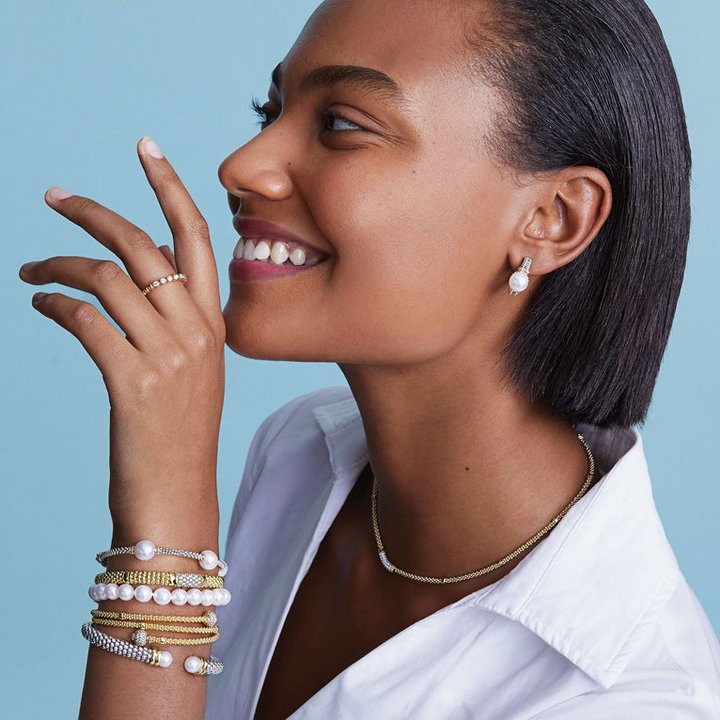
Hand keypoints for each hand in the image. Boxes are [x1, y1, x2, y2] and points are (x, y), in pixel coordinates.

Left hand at [19, 137, 225, 541]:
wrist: (178, 497)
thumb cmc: (178, 436)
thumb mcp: (192, 371)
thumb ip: (177, 323)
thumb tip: (133, 281)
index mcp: (214, 326)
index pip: (198, 240)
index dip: (171, 188)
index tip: (145, 148)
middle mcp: (197, 333)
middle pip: (144, 246)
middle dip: (95, 211)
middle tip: (54, 196)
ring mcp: (169, 357)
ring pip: (109, 277)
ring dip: (60, 264)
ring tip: (32, 270)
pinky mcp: (133, 382)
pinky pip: (86, 320)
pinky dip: (54, 304)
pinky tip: (39, 304)